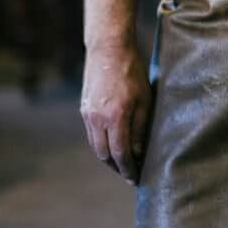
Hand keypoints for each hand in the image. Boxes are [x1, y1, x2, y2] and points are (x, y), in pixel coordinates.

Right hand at [80, 39, 153, 183]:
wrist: (108, 48)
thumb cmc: (131, 72)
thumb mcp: (144, 99)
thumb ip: (140, 128)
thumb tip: (138, 153)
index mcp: (115, 117)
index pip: (121, 154)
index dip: (129, 169)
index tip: (137, 179)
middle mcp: (97, 119)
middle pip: (105, 154)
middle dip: (118, 167)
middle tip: (130, 174)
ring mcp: (87, 114)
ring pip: (96, 146)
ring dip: (108, 157)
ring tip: (122, 162)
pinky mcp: (84, 108)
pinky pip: (91, 134)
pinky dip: (101, 143)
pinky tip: (112, 143)